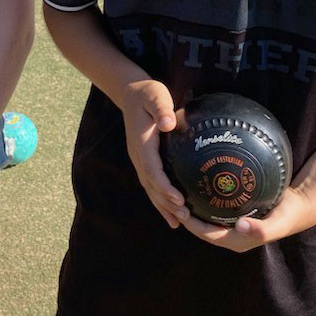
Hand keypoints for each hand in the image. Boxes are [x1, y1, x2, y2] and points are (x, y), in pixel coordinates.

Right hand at [120, 80, 187, 228]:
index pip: (152, 169)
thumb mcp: (155, 95)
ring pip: (150, 188)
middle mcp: (138, 155)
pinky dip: (160, 201)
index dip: (165, 186)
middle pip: (151, 185)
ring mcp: (139, 160)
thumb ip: (161, 108)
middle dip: (166, 202)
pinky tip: (172, 215)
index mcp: (142, 143)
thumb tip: (168, 123)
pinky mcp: (143, 161)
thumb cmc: (148, 94)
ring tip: (179, 222)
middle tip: (184, 216)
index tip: (179, 199)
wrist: (131, 94)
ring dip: (163, 206)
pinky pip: (151, 185)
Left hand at [180, 185, 315, 250]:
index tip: (178, 208)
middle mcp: (230, 234)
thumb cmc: (288, 215)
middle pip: (201, 226)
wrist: (298, 206)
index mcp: (236, 241)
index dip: (190, 224)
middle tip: (172, 195)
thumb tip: (241, 227)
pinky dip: (204, 195)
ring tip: (178, 186)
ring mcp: (231, 224)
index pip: (205, 234)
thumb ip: (262, 228)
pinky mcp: (234, 213)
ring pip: (205, 216)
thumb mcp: (278, 222)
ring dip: (191, 206)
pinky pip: (214, 205)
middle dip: (185, 215)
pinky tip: (197, 177)